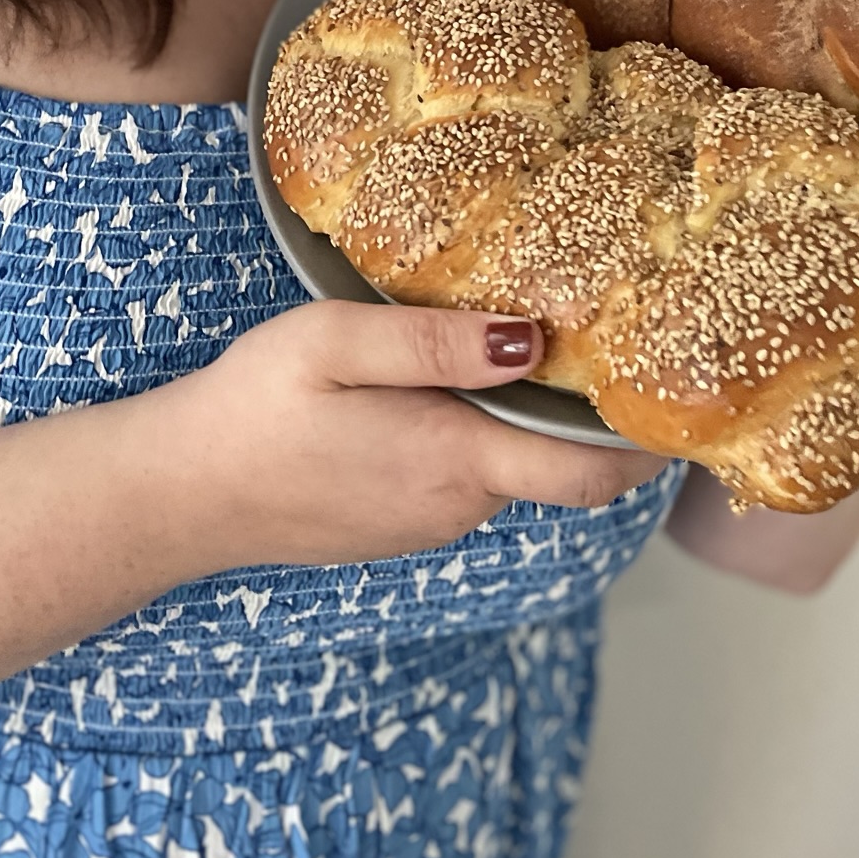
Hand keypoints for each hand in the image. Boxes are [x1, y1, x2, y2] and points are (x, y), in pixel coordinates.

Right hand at [169, 301, 664, 568]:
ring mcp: (427, 522)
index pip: (590, 475)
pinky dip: (477, 437)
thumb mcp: (338, 344)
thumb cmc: (254, 407)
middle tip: (601, 334)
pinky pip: (464, 477)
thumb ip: (436, 344)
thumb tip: (531, 341)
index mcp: (456, 461)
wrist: (180, 492)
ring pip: (508, 468)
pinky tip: (446, 387)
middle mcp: (457, 506)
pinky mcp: (398, 523)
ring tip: (524, 343)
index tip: (678, 394)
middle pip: (556, 467)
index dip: (646, 444)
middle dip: (586, 415)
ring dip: (524, 420)